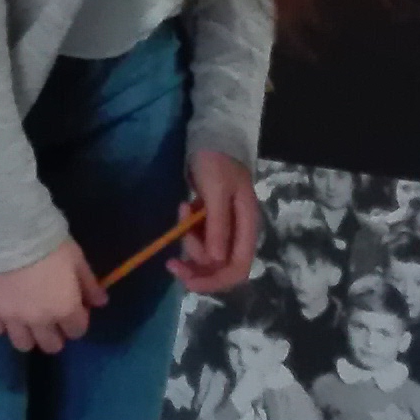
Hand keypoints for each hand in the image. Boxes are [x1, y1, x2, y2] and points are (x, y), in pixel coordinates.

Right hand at [0, 242, 100, 354]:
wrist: (6, 231)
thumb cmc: (48, 243)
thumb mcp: (76, 259)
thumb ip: (89, 284)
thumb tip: (101, 302)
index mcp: (64, 309)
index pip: (77, 331)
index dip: (78, 320)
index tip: (74, 308)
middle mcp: (38, 321)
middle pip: (51, 345)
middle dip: (55, 334)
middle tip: (52, 318)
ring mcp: (10, 318)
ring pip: (23, 344)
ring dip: (29, 335)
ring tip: (27, 319)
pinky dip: (2, 323)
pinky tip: (5, 309)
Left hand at [170, 151, 259, 294]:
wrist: (212, 136)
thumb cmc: (217, 162)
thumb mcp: (216, 192)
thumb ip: (218, 226)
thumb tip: (216, 261)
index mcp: (247, 227)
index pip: (238, 269)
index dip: (215, 282)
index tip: (187, 279)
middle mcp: (239, 232)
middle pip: (220, 267)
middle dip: (196, 266)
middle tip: (172, 260)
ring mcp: (225, 227)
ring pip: (207, 254)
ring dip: (189, 243)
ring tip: (182, 211)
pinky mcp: (211, 220)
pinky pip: (199, 238)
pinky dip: (188, 231)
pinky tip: (184, 207)